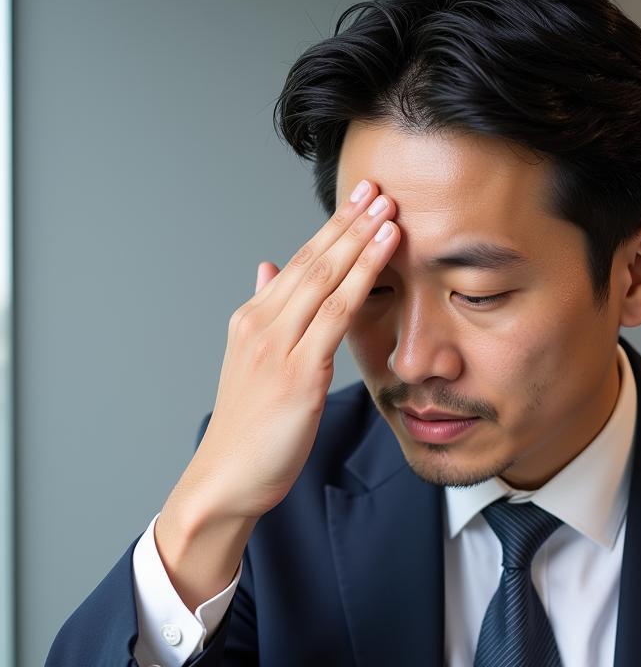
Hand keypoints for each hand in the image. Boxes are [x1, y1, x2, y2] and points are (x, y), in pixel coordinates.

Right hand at [169, 178, 398, 525]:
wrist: (227, 479)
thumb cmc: (249, 428)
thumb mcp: (253, 363)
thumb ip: (265, 312)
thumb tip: (267, 268)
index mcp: (252, 319)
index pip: (298, 262)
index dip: (331, 229)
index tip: (358, 200)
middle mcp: (262, 323)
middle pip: (312, 260)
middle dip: (348, 221)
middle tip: (378, 188)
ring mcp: (278, 345)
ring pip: (325, 278)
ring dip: (360, 238)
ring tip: (387, 208)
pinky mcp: (298, 372)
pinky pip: (338, 312)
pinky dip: (363, 275)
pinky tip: (383, 250)